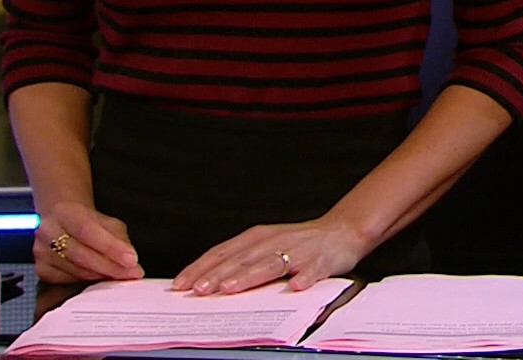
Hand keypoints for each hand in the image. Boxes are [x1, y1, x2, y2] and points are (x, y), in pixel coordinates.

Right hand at [33, 200, 143, 283]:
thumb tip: (130, 262)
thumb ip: (119, 239)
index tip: (131, 259)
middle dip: (110, 266)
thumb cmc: (86, 223)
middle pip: (80, 254)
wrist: (62, 223)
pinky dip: (87, 280)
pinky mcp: (41, 269)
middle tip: (131, 273)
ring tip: (120, 275)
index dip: (110, 247)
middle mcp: (48, 231)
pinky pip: (68, 280)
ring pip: (75, 270)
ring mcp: (41, 251)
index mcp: (64, 211)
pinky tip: (100, 277)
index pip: (88, 230)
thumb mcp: (107, 222)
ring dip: (101, 275)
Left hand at [172, 214, 369, 294]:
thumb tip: (206, 282)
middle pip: (242, 259)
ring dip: (250, 276)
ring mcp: (298, 250)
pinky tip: (296, 286)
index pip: (223, 252)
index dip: (201, 268)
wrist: (341, 231)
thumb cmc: (299, 243)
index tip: (181, 284)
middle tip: (199, 290)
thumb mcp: (266, 246)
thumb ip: (241, 262)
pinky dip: (304, 277)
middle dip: (219, 275)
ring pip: (271, 263)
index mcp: (257, 237)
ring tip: (232, 288)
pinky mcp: (322, 260)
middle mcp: (275, 241)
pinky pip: (313, 270)